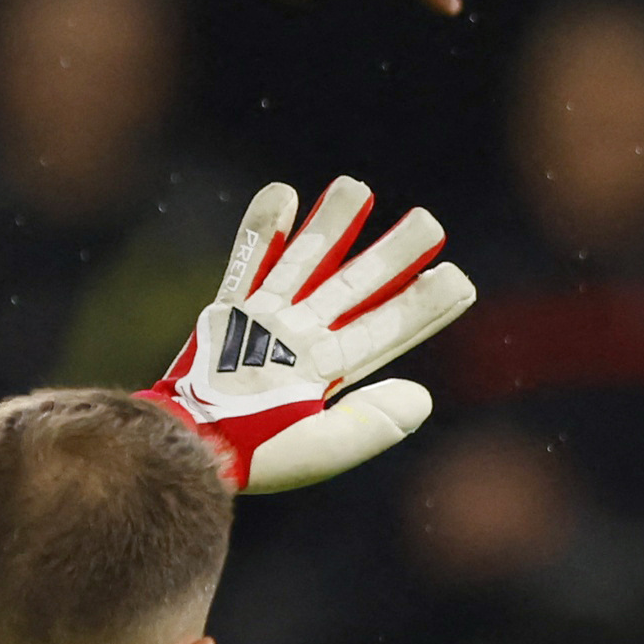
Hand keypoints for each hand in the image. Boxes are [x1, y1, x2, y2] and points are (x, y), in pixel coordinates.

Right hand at [140, 175, 477, 492]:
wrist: (185, 449)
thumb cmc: (251, 457)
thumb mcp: (321, 449)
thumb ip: (372, 424)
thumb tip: (422, 395)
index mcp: (329, 374)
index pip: (387, 331)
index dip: (424, 305)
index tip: (458, 279)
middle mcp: (301, 340)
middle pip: (356, 285)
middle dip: (393, 254)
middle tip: (429, 221)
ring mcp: (265, 321)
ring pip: (306, 261)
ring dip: (332, 224)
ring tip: (357, 186)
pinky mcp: (228, 311)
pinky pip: (249, 260)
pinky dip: (263, 227)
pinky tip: (283, 192)